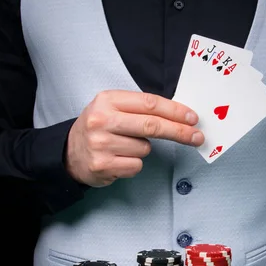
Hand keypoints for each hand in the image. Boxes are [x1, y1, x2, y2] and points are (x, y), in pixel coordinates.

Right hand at [65, 90, 203, 186]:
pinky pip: (136, 165)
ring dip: (143, 149)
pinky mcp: (102, 165)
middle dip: (179, 131)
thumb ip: (140, 109)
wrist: (69, 153)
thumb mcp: (112, 108)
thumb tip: (179, 116)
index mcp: (107, 100)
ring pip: (145, 148)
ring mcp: (101, 144)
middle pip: (152, 125)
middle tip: (197, 136)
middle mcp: (102, 120)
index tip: (192, 118)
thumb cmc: (99, 128)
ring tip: (124, 146)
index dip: (175, 111)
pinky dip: (133, 164)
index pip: (149, 103)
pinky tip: (119, 159)